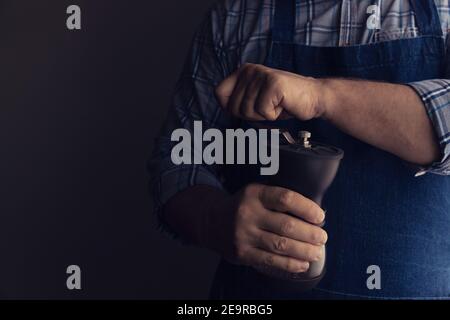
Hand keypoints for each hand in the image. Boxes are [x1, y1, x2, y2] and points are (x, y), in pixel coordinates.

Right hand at [208, 183, 326, 273]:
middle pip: (286, 225)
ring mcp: (243, 235)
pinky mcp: (242, 253)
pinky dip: (290, 264)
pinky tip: (302, 264)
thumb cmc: (244, 206)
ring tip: (316, 252)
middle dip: (310, 233)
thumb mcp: (257, 193)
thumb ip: (279, 200)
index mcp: (255, 194)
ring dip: (304, 250)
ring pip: (281, 245)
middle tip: (322, 237)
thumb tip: (315, 216)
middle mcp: (247, 213)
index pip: (285, 199)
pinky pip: (271, 261)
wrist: (211, 221)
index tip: (320, 216)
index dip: (306, 208)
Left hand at [215, 63, 324, 121]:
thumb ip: (238, 100)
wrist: (313, 98)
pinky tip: (282, 105)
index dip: (229, 107)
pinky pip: (262, 112)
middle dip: (250, 115)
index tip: (248, 108)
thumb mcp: (255, 100)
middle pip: (233, 107)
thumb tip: (224, 108)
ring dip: (263, 115)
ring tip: (276, 105)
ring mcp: (261, 76)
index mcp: (243, 71)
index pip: (219, 93)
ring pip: (247, 111)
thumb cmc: (284, 102)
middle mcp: (250, 70)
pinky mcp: (272, 84)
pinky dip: (273, 116)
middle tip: (268, 107)